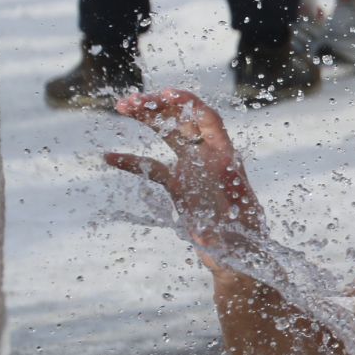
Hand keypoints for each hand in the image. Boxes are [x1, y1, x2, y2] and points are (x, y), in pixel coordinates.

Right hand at [105, 89, 266, 257]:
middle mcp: (210, 159)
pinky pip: (153, 167)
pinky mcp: (179, 186)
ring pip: (168, 134)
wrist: (241, 259)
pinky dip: (133, 161)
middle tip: (130, 101)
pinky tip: (109, 156)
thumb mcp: (238, 238)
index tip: (165, 95)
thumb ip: (220, 237)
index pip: (209, 122)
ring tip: (120, 106)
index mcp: (226, 161)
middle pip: (184, 120)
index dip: (189, 104)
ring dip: (146, 118)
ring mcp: (193, 170)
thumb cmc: (246, 247)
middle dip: (158, 106)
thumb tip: (204, 237)